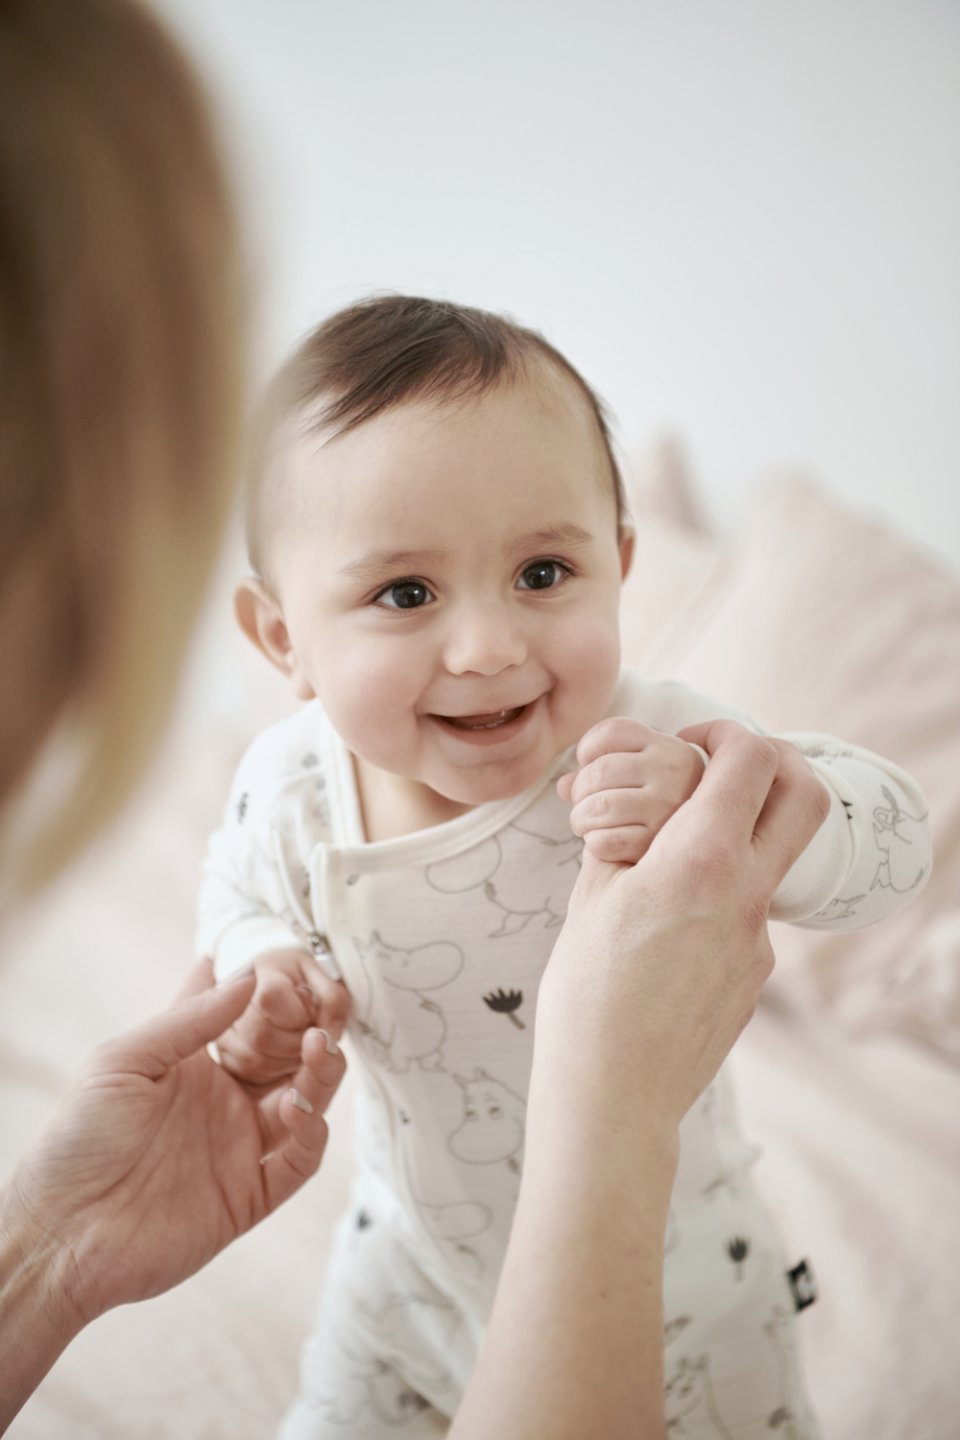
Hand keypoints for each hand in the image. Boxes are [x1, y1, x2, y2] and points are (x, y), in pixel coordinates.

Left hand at [2, 960, 345, 1328]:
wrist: (60, 1233)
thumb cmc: (76, 1140)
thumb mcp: (124, 1060)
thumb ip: (189, 1021)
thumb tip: (248, 978)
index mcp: (194, 1067)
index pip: (249, 1022)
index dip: (276, 998)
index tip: (295, 972)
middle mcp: (224, 1104)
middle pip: (289, 1062)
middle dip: (313, 1033)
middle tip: (325, 1012)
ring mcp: (239, 1149)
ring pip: (305, 1105)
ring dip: (321, 1075)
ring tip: (319, 1048)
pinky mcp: (249, 1196)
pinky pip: (298, 1162)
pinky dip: (311, 1133)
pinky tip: (300, 1107)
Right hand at [538, 719, 829, 1127]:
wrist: (614, 1095)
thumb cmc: (587, 997)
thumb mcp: (590, 896)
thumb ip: (624, 835)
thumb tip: (636, 801)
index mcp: (703, 863)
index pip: (749, 759)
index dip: (720, 734)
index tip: (685, 745)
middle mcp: (747, 895)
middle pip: (802, 794)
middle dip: (768, 763)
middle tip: (715, 770)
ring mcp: (760, 940)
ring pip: (769, 856)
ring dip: (733, 834)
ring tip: (663, 861)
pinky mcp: (755, 975)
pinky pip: (746, 911)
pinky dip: (714, 894)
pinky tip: (661, 926)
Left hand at [557, 717, 704, 862]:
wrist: (704, 847)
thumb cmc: (662, 804)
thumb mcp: (642, 774)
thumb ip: (601, 770)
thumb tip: (563, 786)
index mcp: (668, 747)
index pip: (612, 731)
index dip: (588, 748)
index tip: (588, 764)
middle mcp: (673, 772)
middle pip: (598, 771)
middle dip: (579, 791)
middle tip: (583, 804)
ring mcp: (668, 808)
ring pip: (598, 807)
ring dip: (581, 819)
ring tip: (587, 824)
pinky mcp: (658, 844)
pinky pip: (605, 841)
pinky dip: (594, 843)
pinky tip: (603, 842)